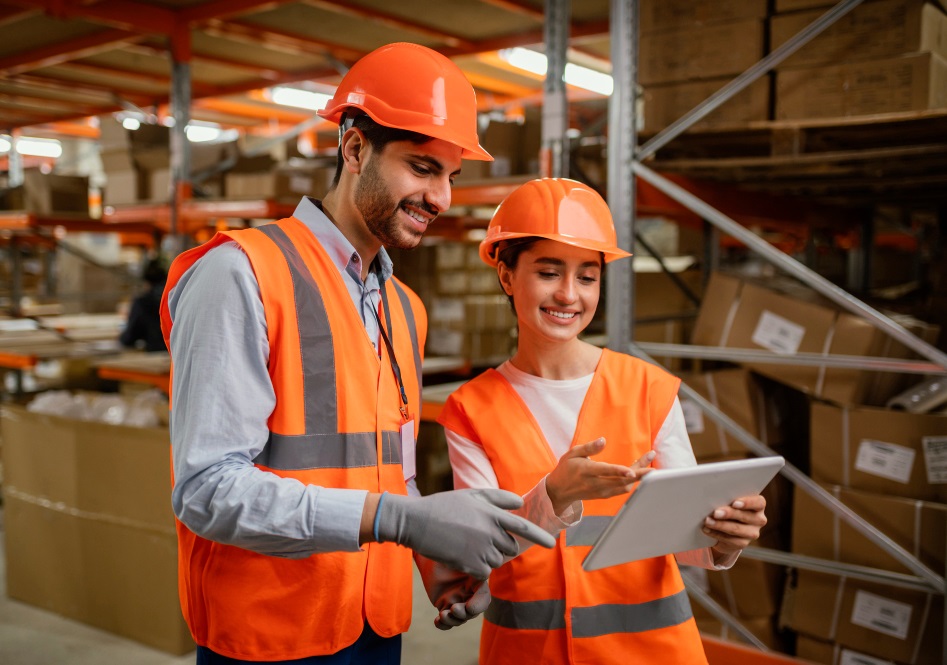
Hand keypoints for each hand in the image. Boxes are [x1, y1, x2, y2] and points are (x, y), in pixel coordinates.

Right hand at [375, 489, 556, 578]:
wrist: (417, 522)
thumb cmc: (443, 506)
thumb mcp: (471, 495)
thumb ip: (497, 498)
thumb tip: (520, 503)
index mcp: (492, 514)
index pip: (523, 527)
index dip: (540, 536)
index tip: (552, 543)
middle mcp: (491, 531)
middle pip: (510, 547)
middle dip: (501, 546)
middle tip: (479, 539)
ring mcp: (481, 548)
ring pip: (497, 560)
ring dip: (487, 556)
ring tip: (466, 544)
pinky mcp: (471, 564)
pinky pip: (484, 571)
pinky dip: (476, 567)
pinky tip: (461, 555)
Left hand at [416, 555, 490, 630]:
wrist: (429, 557)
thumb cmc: (446, 553)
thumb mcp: (459, 557)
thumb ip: (469, 563)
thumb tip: (478, 568)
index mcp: (477, 583)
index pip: (484, 598)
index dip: (478, 605)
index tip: (468, 606)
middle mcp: (469, 594)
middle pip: (472, 612)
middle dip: (464, 614)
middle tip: (453, 608)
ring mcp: (458, 601)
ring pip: (460, 619)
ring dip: (453, 620)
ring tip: (442, 615)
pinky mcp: (445, 605)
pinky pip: (448, 621)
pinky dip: (444, 624)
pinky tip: (437, 621)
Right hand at [545, 438, 654, 514]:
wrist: (560, 491)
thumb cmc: (566, 469)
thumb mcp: (572, 453)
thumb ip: (589, 447)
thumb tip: (603, 440)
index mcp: (587, 471)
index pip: (606, 471)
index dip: (620, 471)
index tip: (632, 470)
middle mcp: (596, 484)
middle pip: (621, 479)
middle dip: (639, 471)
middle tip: (652, 461)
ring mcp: (602, 491)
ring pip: (625, 486)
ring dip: (639, 476)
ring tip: (648, 462)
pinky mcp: (605, 495)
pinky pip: (623, 489)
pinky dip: (633, 481)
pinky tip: (640, 471)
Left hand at [704, 494, 767, 555]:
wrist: (726, 529)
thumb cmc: (727, 507)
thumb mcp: (730, 502)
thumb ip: (727, 499)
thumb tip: (714, 497)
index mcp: (758, 505)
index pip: (758, 502)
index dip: (747, 503)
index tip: (734, 503)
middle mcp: (759, 519)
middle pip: (745, 516)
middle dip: (729, 514)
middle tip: (715, 513)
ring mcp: (752, 533)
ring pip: (736, 529)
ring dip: (720, 525)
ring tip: (707, 521)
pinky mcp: (743, 543)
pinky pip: (730, 540)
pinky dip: (716, 533)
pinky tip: (707, 529)